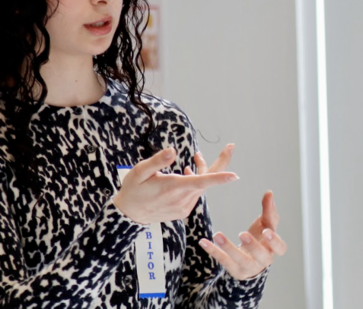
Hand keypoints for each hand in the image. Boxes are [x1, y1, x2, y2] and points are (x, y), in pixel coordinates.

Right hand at [113, 145, 237, 224]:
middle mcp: (182, 199)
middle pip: (208, 180)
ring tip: (196, 157)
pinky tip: (187, 173)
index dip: (219, 178)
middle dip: (220, 163)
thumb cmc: (133, 190)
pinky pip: (196, 194)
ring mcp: (184, 207)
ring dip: (203, 171)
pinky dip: (196, 182)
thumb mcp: (140, 171)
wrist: (128, 215)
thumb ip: (158, 161)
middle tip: (230, 147)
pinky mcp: (183, 211)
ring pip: (202, 186)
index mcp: (173, 187)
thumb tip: (173, 151)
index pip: (201, 182)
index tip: (234, 176)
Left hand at [199, 191, 287, 280]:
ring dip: (229, 247)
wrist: (249, 264)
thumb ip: (268, 210)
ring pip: (240, 259)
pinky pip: (223, 261)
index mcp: (272, 249)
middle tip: (243, 234)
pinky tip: (204, 242)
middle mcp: (262, 260)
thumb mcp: (266, 226)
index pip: (280, 248)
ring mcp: (247, 267)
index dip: (274, 241)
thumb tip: (269, 193)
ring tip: (217, 235)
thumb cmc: (260, 241)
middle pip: (261, 256)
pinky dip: (213, 251)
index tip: (267, 231)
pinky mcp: (233, 270)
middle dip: (253, 246)